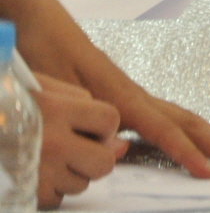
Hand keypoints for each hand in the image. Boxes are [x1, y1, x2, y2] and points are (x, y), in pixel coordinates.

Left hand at [0, 0, 209, 178]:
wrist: (39, 18)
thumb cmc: (41, 49)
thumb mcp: (51, 84)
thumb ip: (82, 108)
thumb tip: (112, 137)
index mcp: (122, 96)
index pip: (164, 130)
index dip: (187, 153)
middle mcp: (137, 95)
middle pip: (191, 123)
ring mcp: (136, 94)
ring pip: (187, 119)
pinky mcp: (130, 96)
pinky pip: (172, 117)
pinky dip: (197, 131)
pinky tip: (207, 139)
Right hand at [35, 74, 125, 208]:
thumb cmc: (5, 103)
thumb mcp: (42, 88)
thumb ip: (84, 106)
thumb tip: (122, 145)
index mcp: (57, 109)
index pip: (109, 120)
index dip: (105, 126)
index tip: (92, 125)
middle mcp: (51, 143)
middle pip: (103, 163)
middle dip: (97, 157)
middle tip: (79, 149)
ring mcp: (37, 171)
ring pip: (81, 184)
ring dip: (73, 173)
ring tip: (50, 158)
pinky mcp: (25, 192)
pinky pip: (58, 199)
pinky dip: (52, 189)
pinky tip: (37, 172)